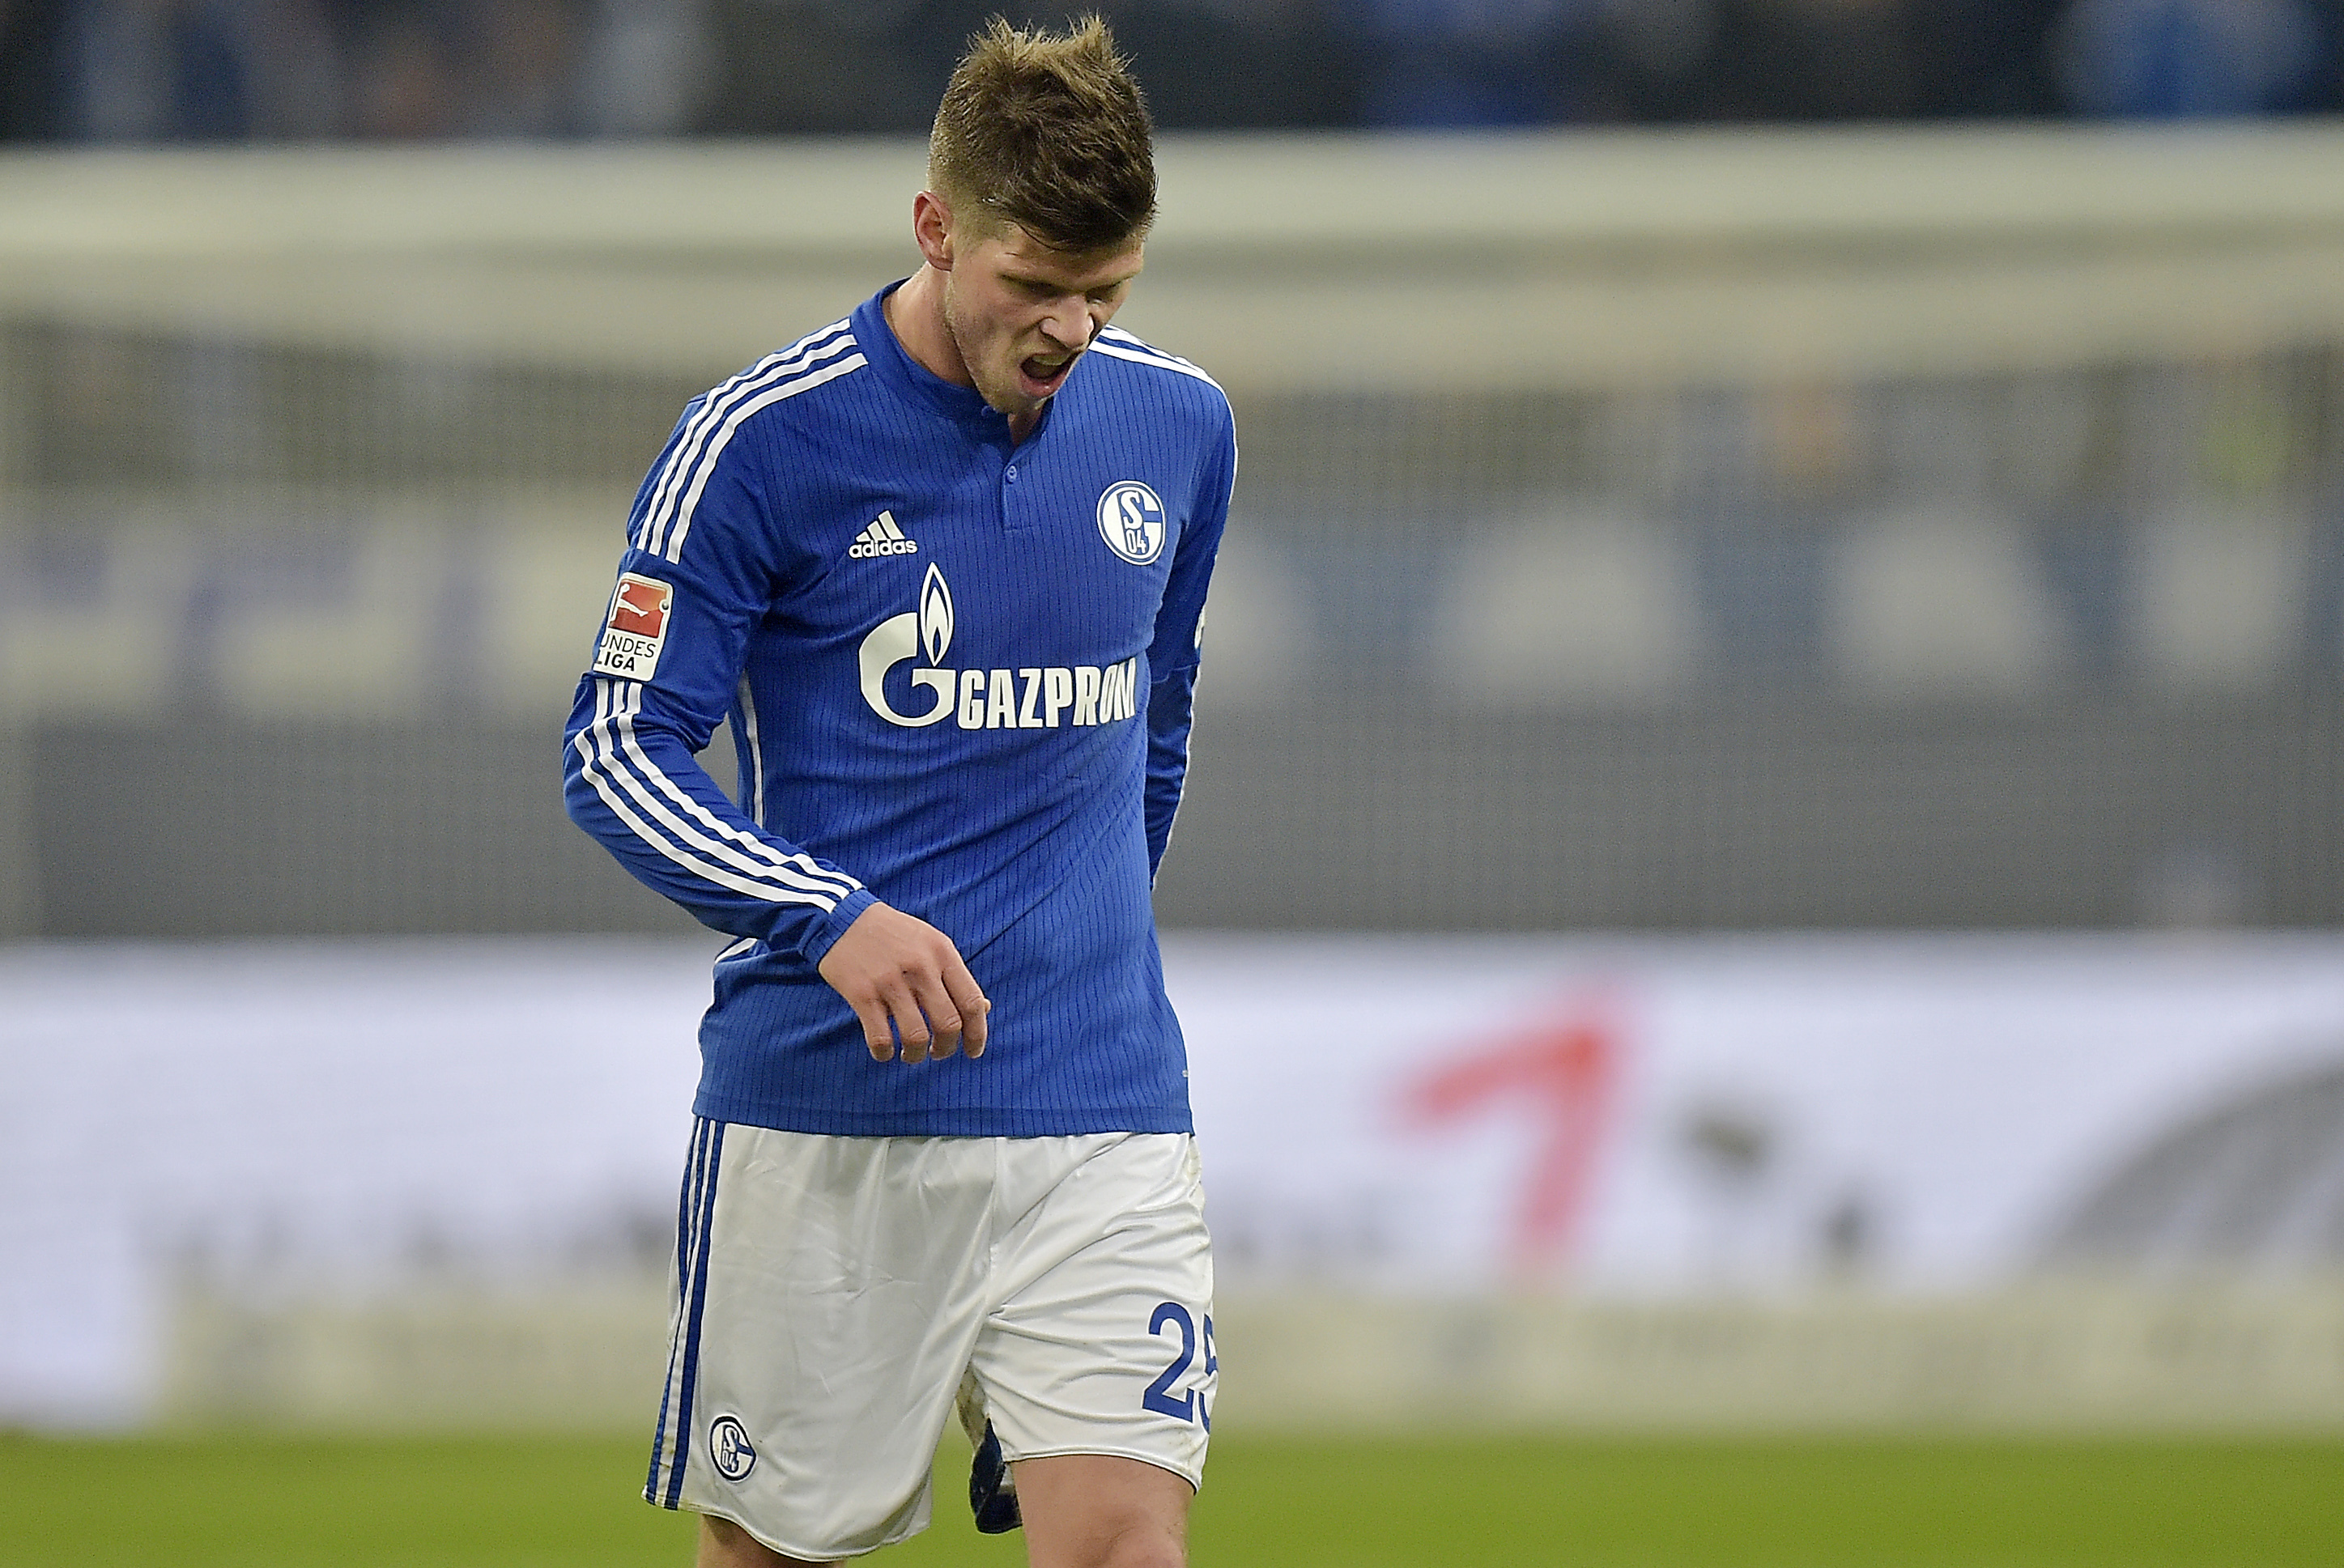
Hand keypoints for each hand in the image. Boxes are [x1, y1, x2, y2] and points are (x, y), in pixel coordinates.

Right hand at [817, 902, 990, 1063]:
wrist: (842, 917)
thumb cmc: (894, 935)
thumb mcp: (931, 944)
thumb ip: (955, 976)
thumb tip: (984, 1009)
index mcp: (943, 953)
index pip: (972, 1002)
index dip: (977, 1034)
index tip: (972, 1051)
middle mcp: (921, 966)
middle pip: (948, 1024)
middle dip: (946, 1049)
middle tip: (937, 1052)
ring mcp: (890, 981)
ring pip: (916, 1037)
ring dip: (917, 1055)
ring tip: (911, 1054)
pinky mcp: (862, 994)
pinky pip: (880, 1039)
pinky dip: (885, 1054)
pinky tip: (885, 1052)